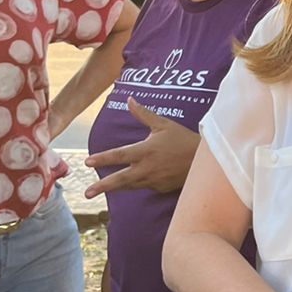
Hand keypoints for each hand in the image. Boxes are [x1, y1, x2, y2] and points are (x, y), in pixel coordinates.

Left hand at [83, 99, 199, 196]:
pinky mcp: (161, 188)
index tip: (87, 162)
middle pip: (121, 179)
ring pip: (129, 186)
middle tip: (86, 193)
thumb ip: (144, 114)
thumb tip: (129, 99)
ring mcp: (154, 180)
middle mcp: (148, 168)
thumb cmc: (183, 139)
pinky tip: (127, 184)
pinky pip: (143, 186)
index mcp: (147, 150)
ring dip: (114, 188)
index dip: (103, 158)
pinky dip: (133, 185)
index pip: (120, 155)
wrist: (204, 160)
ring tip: (97, 191)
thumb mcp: (164, 124)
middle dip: (102, 186)